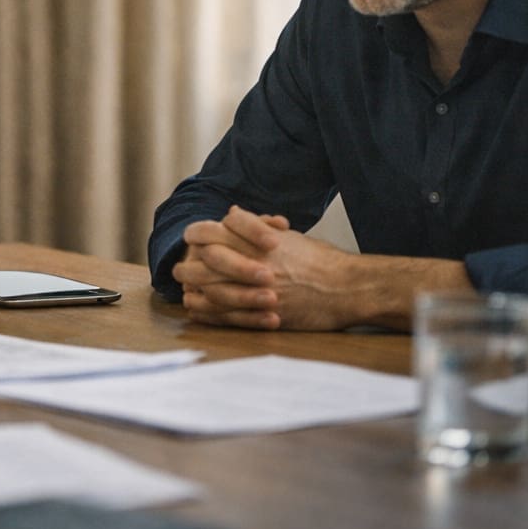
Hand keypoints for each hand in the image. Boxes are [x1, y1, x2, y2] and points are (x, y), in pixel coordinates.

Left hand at [178, 205, 357, 330]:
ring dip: (193, 288)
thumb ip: (255, 227)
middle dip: (187, 264)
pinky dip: (206, 312)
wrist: (347, 288)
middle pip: (204, 261)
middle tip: (180, 267)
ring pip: (210, 288)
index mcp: (257, 240)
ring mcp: (257, 289)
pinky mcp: (262, 314)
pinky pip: (223, 315)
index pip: (212, 231)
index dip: (196, 234)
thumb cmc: (320, 260)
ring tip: (186, 288)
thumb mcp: (288, 235)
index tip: (191, 239)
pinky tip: (198, 309)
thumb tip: (232, 213)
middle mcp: (253, 262)